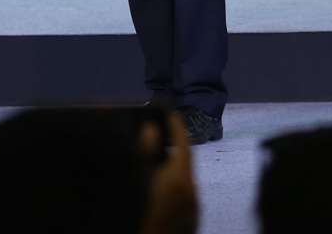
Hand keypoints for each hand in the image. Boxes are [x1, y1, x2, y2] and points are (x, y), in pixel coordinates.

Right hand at [139, 111, 197, 233]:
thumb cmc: (143, 218)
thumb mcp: (139, 183)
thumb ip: (145, 156)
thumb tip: (151, 129)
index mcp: (180, 179)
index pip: (182, 143)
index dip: (176, 125)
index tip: (168, 111)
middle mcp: (191, 191)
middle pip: (185, 160)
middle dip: (173, 143)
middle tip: (158, 130)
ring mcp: (192, 209)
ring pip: (184, 177)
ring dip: (171, 163)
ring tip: (154, 154)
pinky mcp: (189, 221)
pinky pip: (182, 192)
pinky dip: (172, 181)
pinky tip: (157, 184)